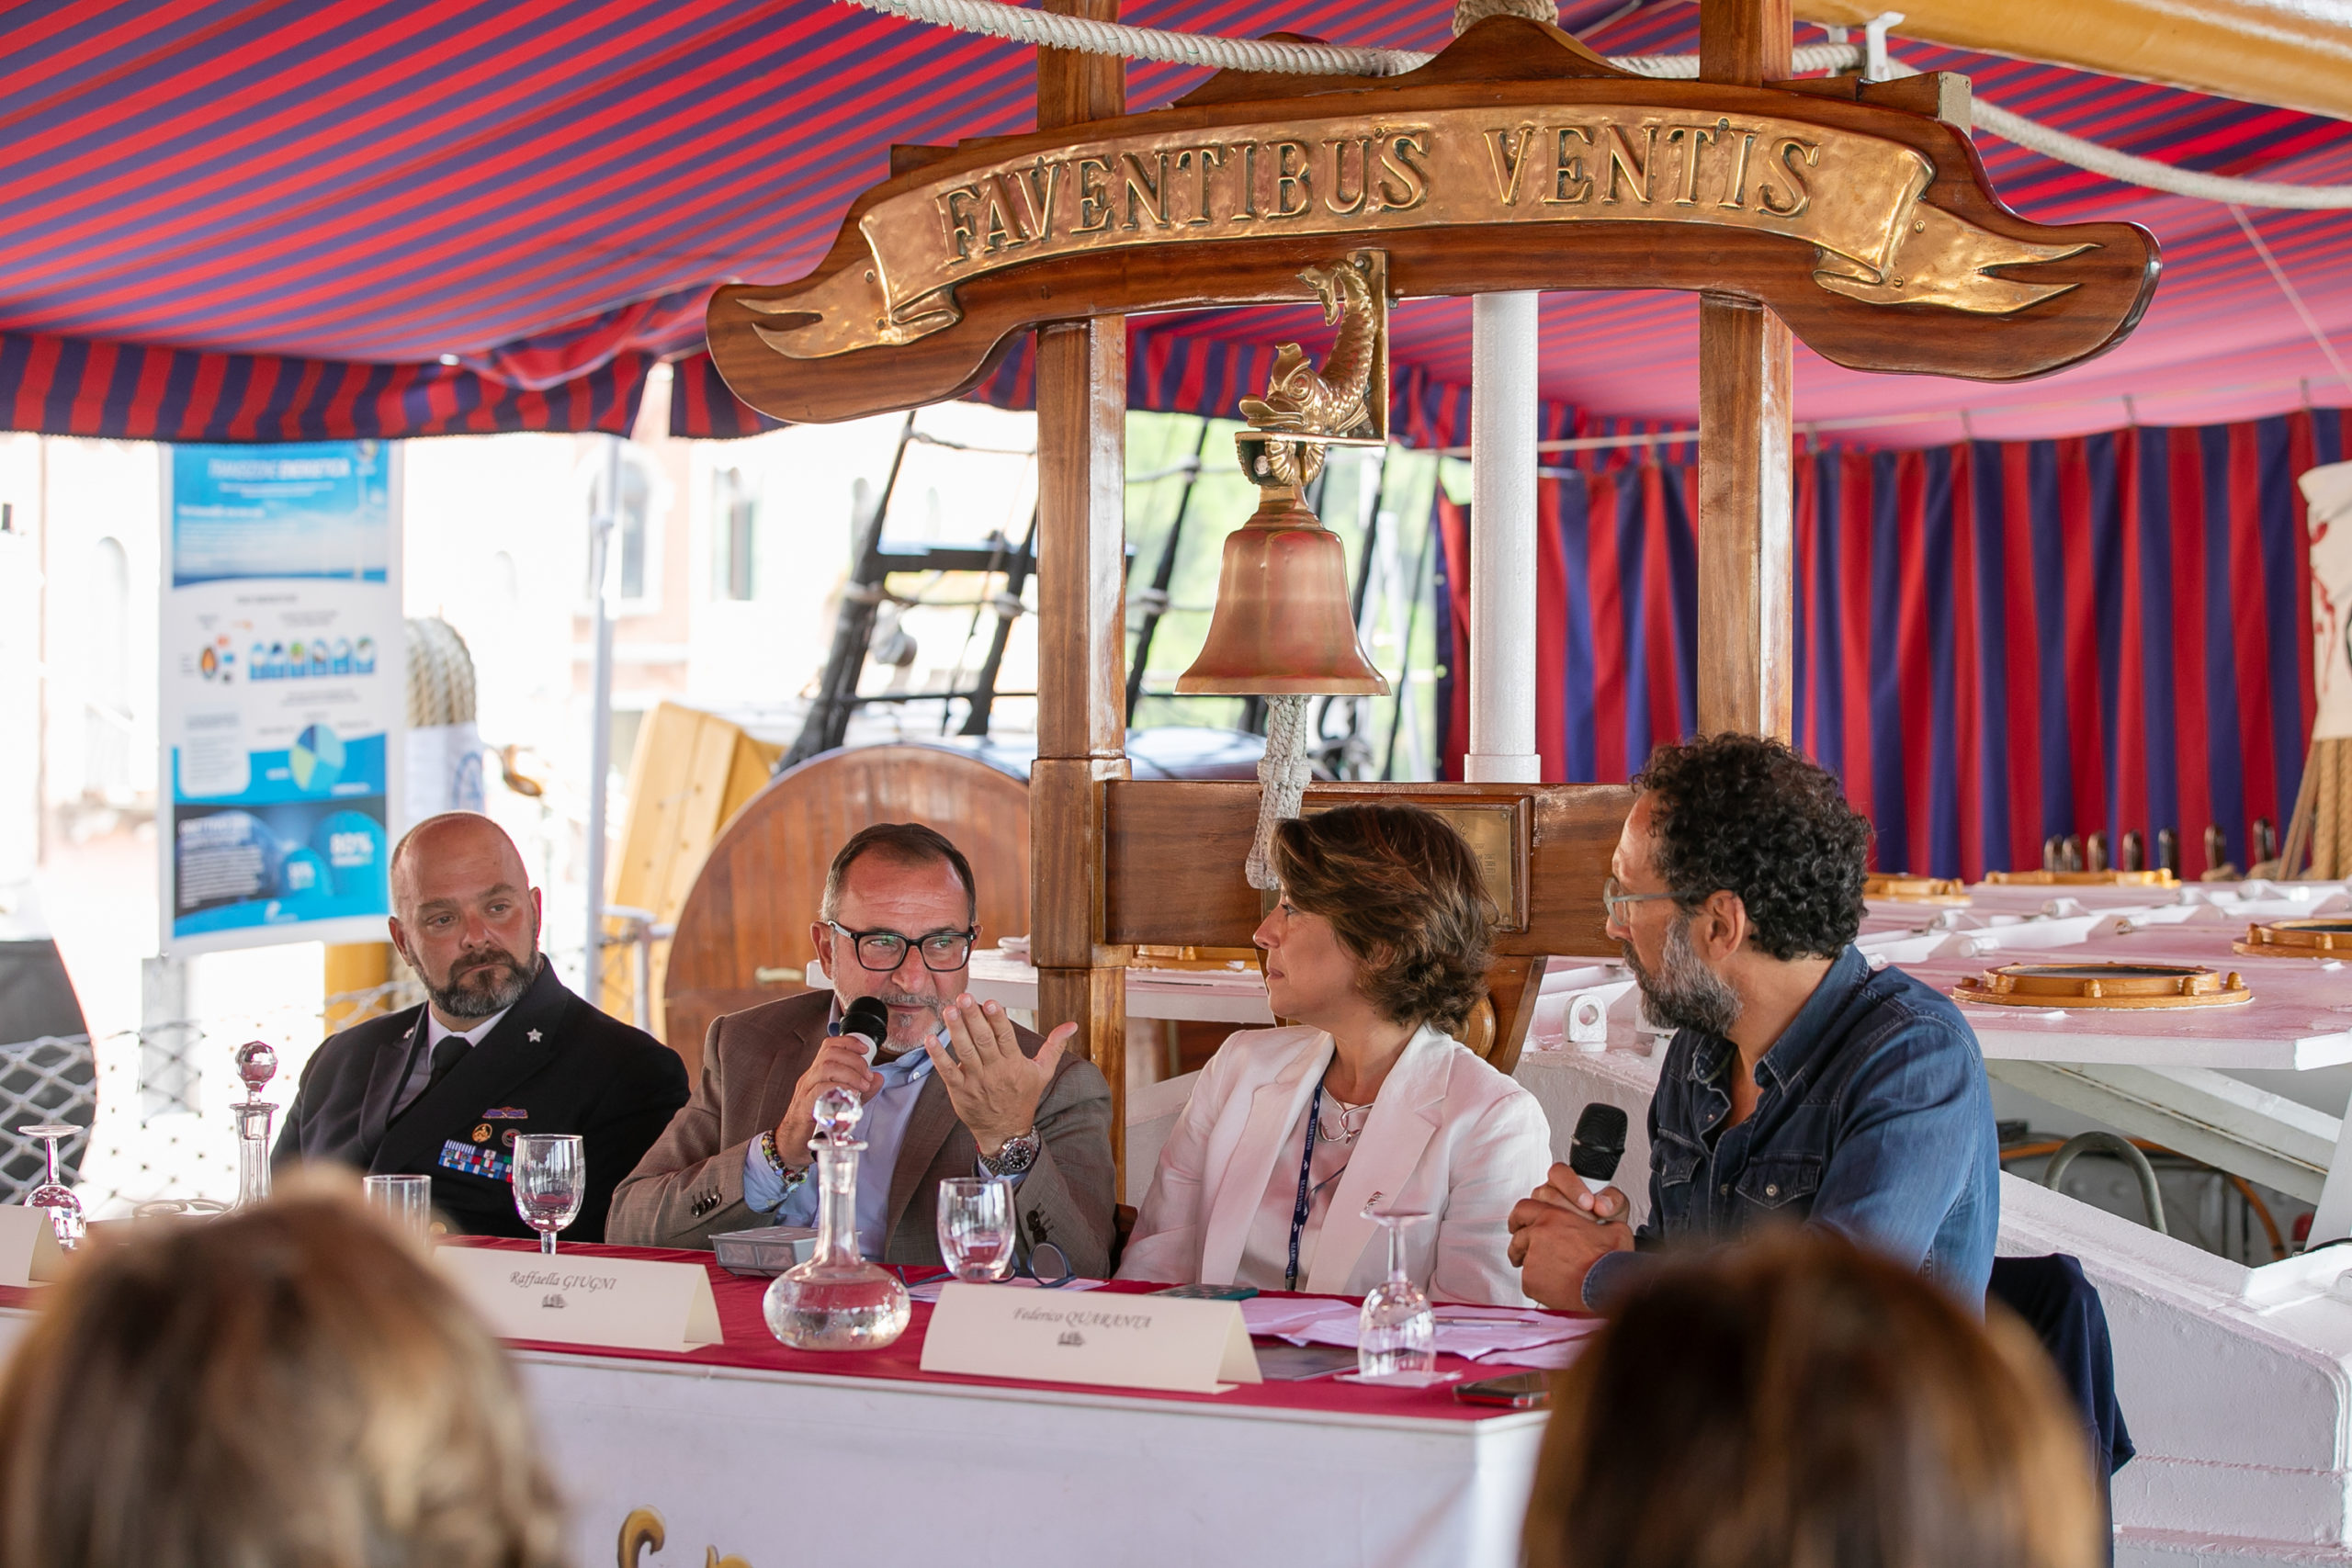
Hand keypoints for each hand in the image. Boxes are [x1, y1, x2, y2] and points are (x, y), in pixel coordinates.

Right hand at [774, 1036, 885, 1167]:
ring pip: (825, 1068)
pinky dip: (838, 1088)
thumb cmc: (815, 1122)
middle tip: (868, 1076)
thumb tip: (878, 1078)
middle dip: (854, 1061)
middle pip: (830, 1054)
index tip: (866, 1050)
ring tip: (862, 1086)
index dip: (848, 1042)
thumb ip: (860, 1090)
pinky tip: (850, 1095)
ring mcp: (805, 1091)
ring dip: (850, 1074)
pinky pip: (819, 1090)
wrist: (793, 1144)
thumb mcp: (843, 1102)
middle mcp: (810, 1078)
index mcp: (817, 1073)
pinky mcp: (804, 1107)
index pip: (829, 1046)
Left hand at [927, 993, 1071, 1158]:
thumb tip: (1072, 1025)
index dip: (997, 1019)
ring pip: (964, 1052)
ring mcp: (975, 1082)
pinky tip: (930, 1039)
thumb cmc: (1023, 1097)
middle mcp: (995, 1072)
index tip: (990, 1001)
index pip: (1005, 1037)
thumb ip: (1055, 1046)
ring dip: (956, 1031)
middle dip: (973, 1018)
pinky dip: (938, 1056)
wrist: (1006, 1132)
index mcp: (1014, 1064)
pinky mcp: (959, 1092)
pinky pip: (947, 1072)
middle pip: (983, 1041)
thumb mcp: (1043, 1072)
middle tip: (964, 997)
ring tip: (949, 1010)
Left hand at [1507, 1169, 1633, 1311]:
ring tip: (1549, 1274)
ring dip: (1533, 1265)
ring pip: (1525, 1260)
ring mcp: (1532, 1258)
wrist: (1606, 1288)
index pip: (1524, 1209)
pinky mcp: (1530, 1280)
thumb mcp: (1614, 1228)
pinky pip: (1529, 1281)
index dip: (1519, 1217)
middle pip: (1517, 1237)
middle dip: (1519, 1245)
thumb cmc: (1610, 1261)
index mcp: (1554, 1217)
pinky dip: (1538, 1284)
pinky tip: (1555, 1287)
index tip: (1517, 1223)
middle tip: (1523, 1252)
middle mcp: (1538, 1234)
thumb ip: (1602, 1218)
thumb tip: (1604, 1214)